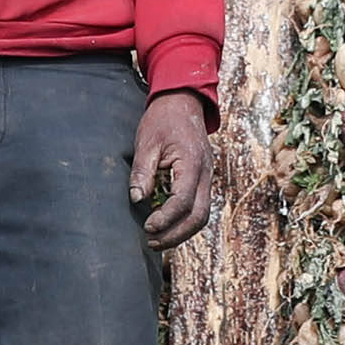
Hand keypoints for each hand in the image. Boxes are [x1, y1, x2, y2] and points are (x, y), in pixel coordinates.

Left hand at [130, 91, 219, 251]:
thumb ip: (143, 172)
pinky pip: (200, 206)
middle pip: (199, 216)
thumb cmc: (163, 120)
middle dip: (176, 234)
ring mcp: (208, 177)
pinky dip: (185, 221)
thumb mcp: (147, 142)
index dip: (165, 218)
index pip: (183, 201)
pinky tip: (167, 226)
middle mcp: (206, 173)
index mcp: (192, 162)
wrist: (183, 102)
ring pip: (202, 215)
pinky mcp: (203, 179)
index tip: (147, 227)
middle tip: (152, 242)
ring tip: (158, 240)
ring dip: (182, 232)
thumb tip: (137, 199)